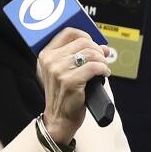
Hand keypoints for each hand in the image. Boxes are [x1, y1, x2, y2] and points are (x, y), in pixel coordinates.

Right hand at [37, 28, 109, 145]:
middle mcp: (50, 60)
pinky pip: (94, 67)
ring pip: (90, 53)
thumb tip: (102, 46)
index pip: (68, 32)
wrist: (59, 119)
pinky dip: (103, 69)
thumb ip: (78, 55)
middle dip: (98, 49)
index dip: (86, 35)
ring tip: (104, 68)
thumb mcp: (63, 71)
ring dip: (102, 60)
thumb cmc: (64, 94)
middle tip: (103, 58)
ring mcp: (59, 71)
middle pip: (83, 41)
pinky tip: (104, 74)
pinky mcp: (70, 81)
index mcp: (46, 54)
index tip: (94, 43)